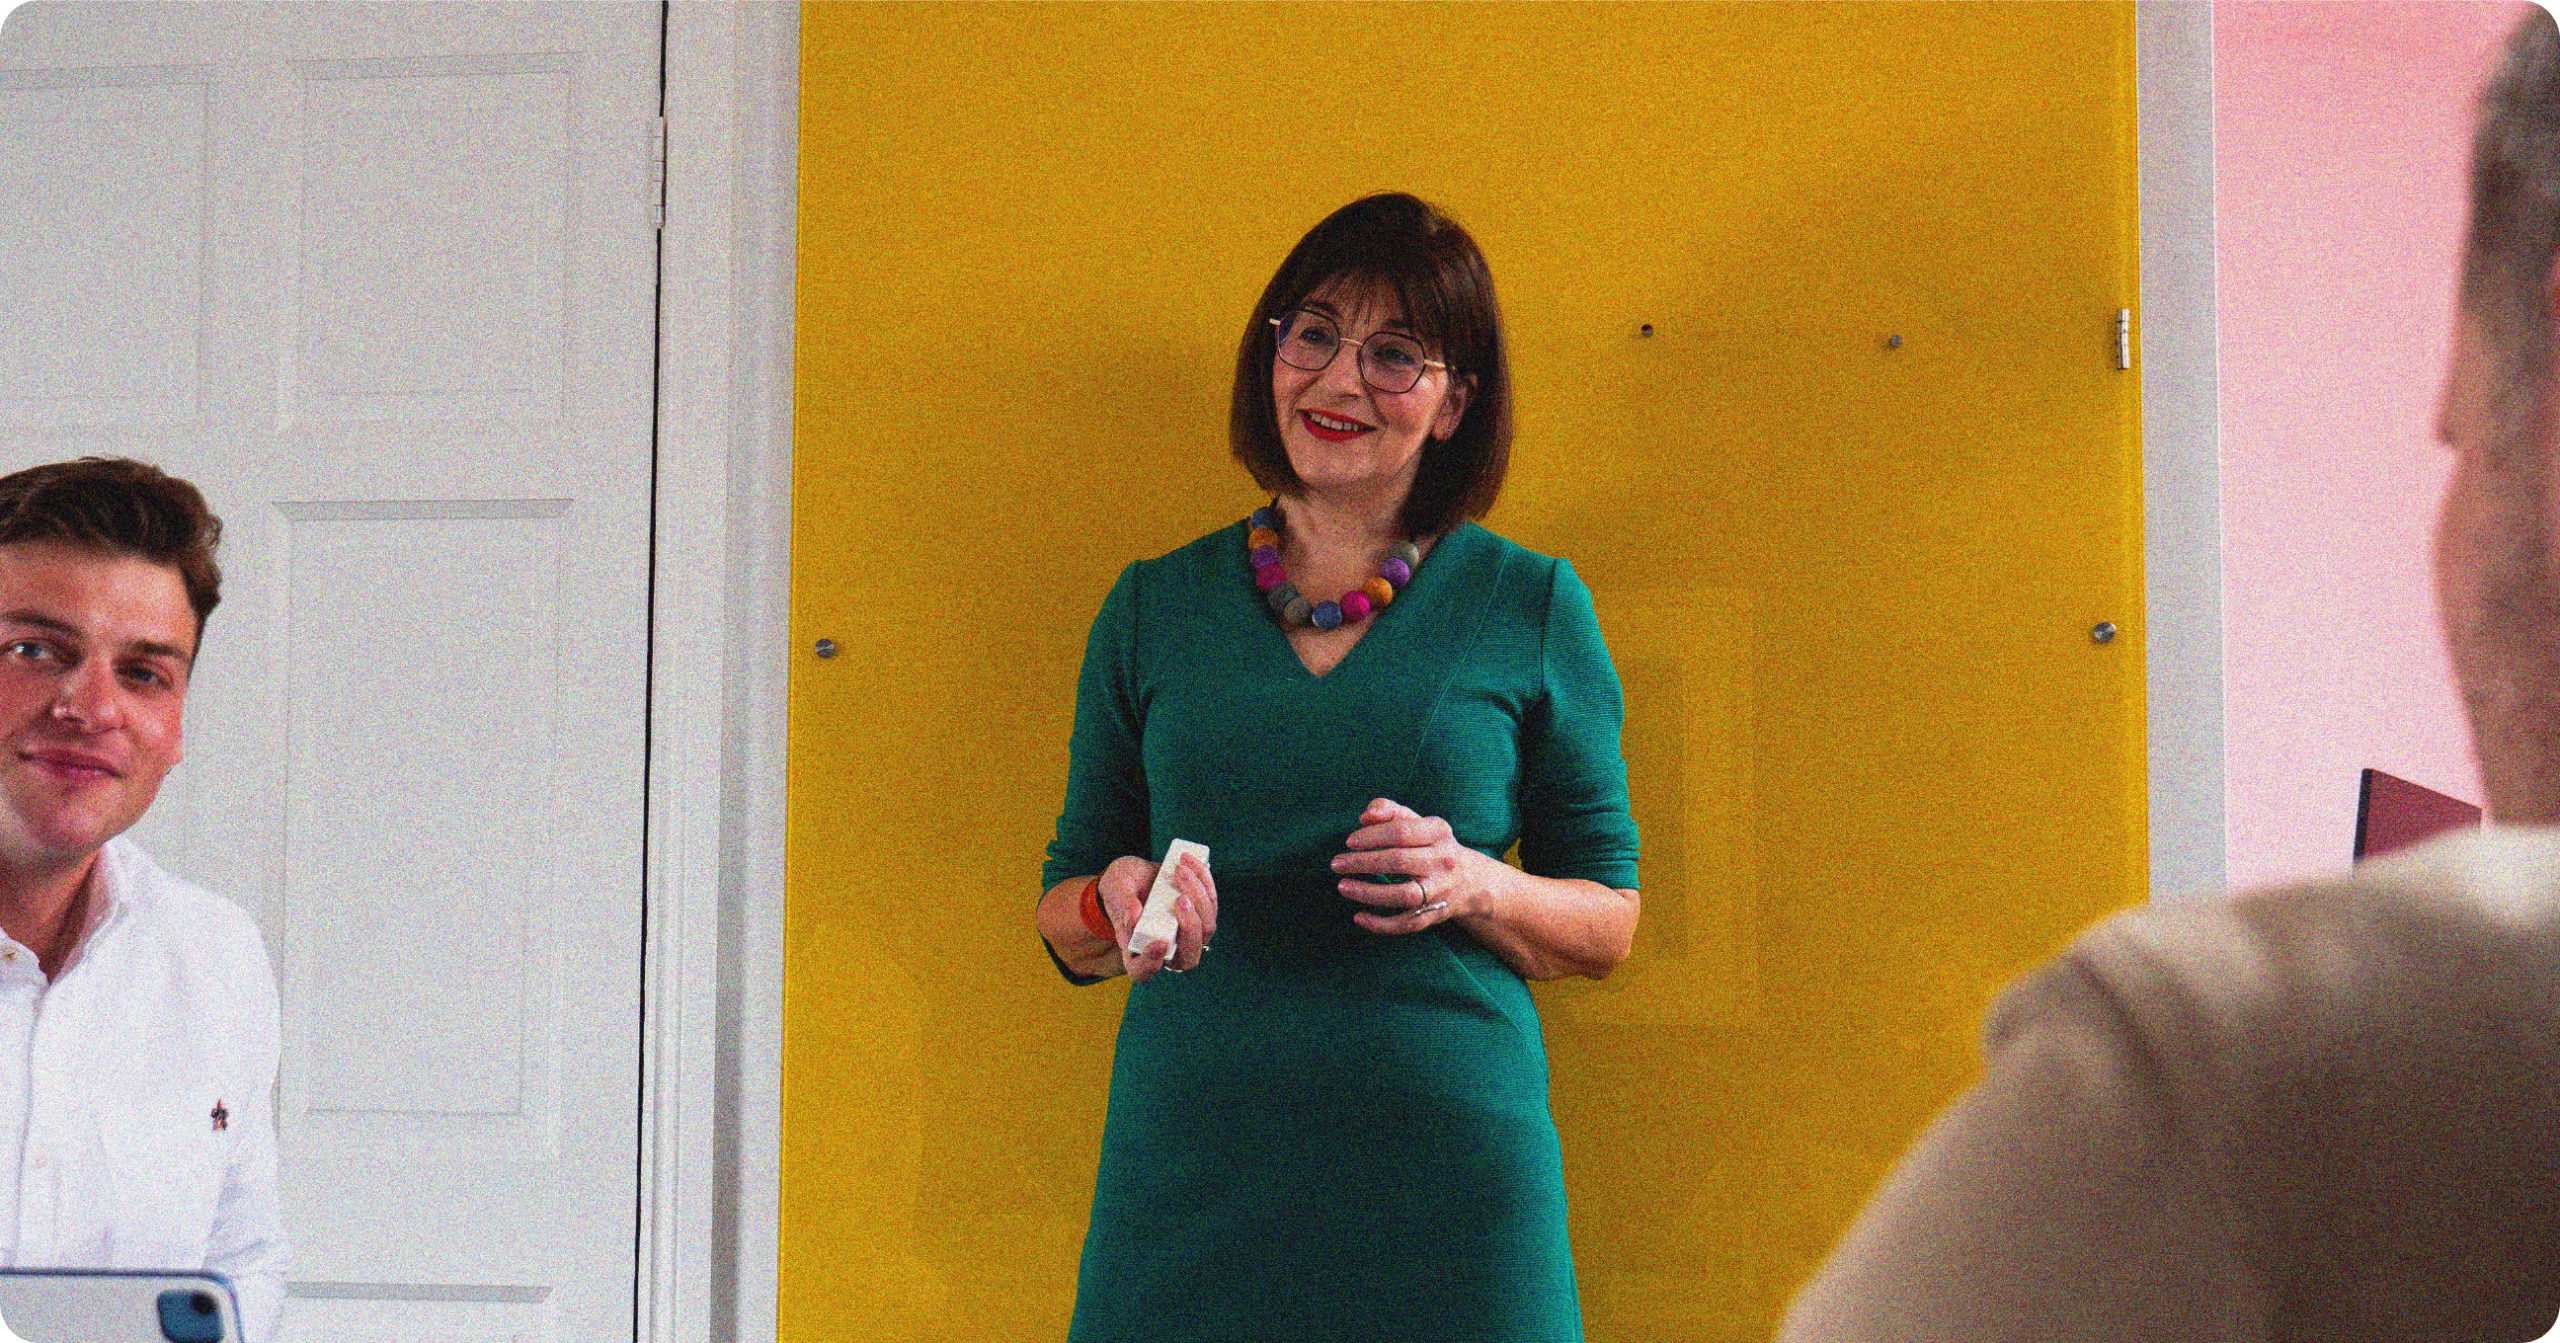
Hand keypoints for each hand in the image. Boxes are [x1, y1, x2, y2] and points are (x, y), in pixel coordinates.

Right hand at [1101, 851, 1217, 981]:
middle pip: (1188, 957)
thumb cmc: (1120, 887)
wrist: (1135, 875)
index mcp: (1136, 948)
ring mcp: (1186, 934)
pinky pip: (1211, 904)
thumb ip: (1123, 902)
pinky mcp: (1199, 915)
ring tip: (1180, 869)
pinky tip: (1190, 862)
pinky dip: (1204, 881)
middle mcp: (1165, 948)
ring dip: (1199, 897)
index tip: (1159, 943)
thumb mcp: (1115, 889)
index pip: (1141, 971)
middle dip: (1189, 927)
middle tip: (1179, 898)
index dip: (1151, 963)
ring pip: (1206, 928)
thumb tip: (1134, 916)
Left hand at [1332, 797, 1496, 934]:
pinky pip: (1408, 923)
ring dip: (1369, 892)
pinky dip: (1382, 924)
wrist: (1470, 881)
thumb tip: (1365, 816)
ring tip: (1343, 886)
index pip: (1402, 831)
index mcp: (1439, 832)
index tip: (1349, 842)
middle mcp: (1443, 861)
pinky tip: (1359, 917)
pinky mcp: (1436, 914)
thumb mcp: (1418, 822)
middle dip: (1363, 863)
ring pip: (1404, 894)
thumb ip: (1390, 811)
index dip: (1372, 836)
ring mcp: (1441, 890)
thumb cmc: (1431, 845)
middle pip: (1400, 861)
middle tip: (1337, 864)